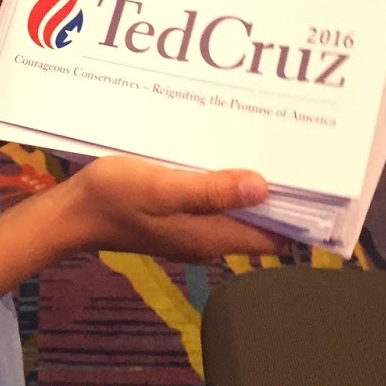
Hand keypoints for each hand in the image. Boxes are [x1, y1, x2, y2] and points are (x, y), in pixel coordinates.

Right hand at [61, 157, 285, 259]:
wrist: (71, 213)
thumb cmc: (114, 197)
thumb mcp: (161, 188)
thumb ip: (210, 190)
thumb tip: (264, 187)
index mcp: (211, 236)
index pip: (273, 236)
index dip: (297, 212)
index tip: (314, 178)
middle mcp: (209, 238)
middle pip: (259, 222)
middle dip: (279, 193)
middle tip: (294, 150)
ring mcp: (192, 229)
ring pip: (237, 210)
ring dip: (251, 185)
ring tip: (265, 146)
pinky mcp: (177, 217)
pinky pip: (214, 202)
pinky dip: (225, 183)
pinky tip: (222, 154)